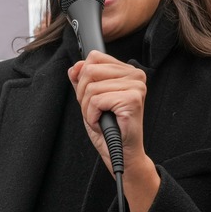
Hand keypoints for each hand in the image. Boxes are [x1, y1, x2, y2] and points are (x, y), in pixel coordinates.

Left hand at [68, 50, 147, 170]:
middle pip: (90, 70)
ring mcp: (136, 86)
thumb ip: (82, 80)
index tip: (89, 96)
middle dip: (83, 95)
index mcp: (127, 71)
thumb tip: (75, 66)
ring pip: (91, 88)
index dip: (83, 77)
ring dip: (87, 109)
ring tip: (99, 119)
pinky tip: (102, 123)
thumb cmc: (108, 128)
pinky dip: (92, 116)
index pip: (95, 57)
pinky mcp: (132, 99)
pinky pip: (96, 101)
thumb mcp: (90, 99)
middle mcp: (135, 75)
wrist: (121, 154)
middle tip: (94, 111)